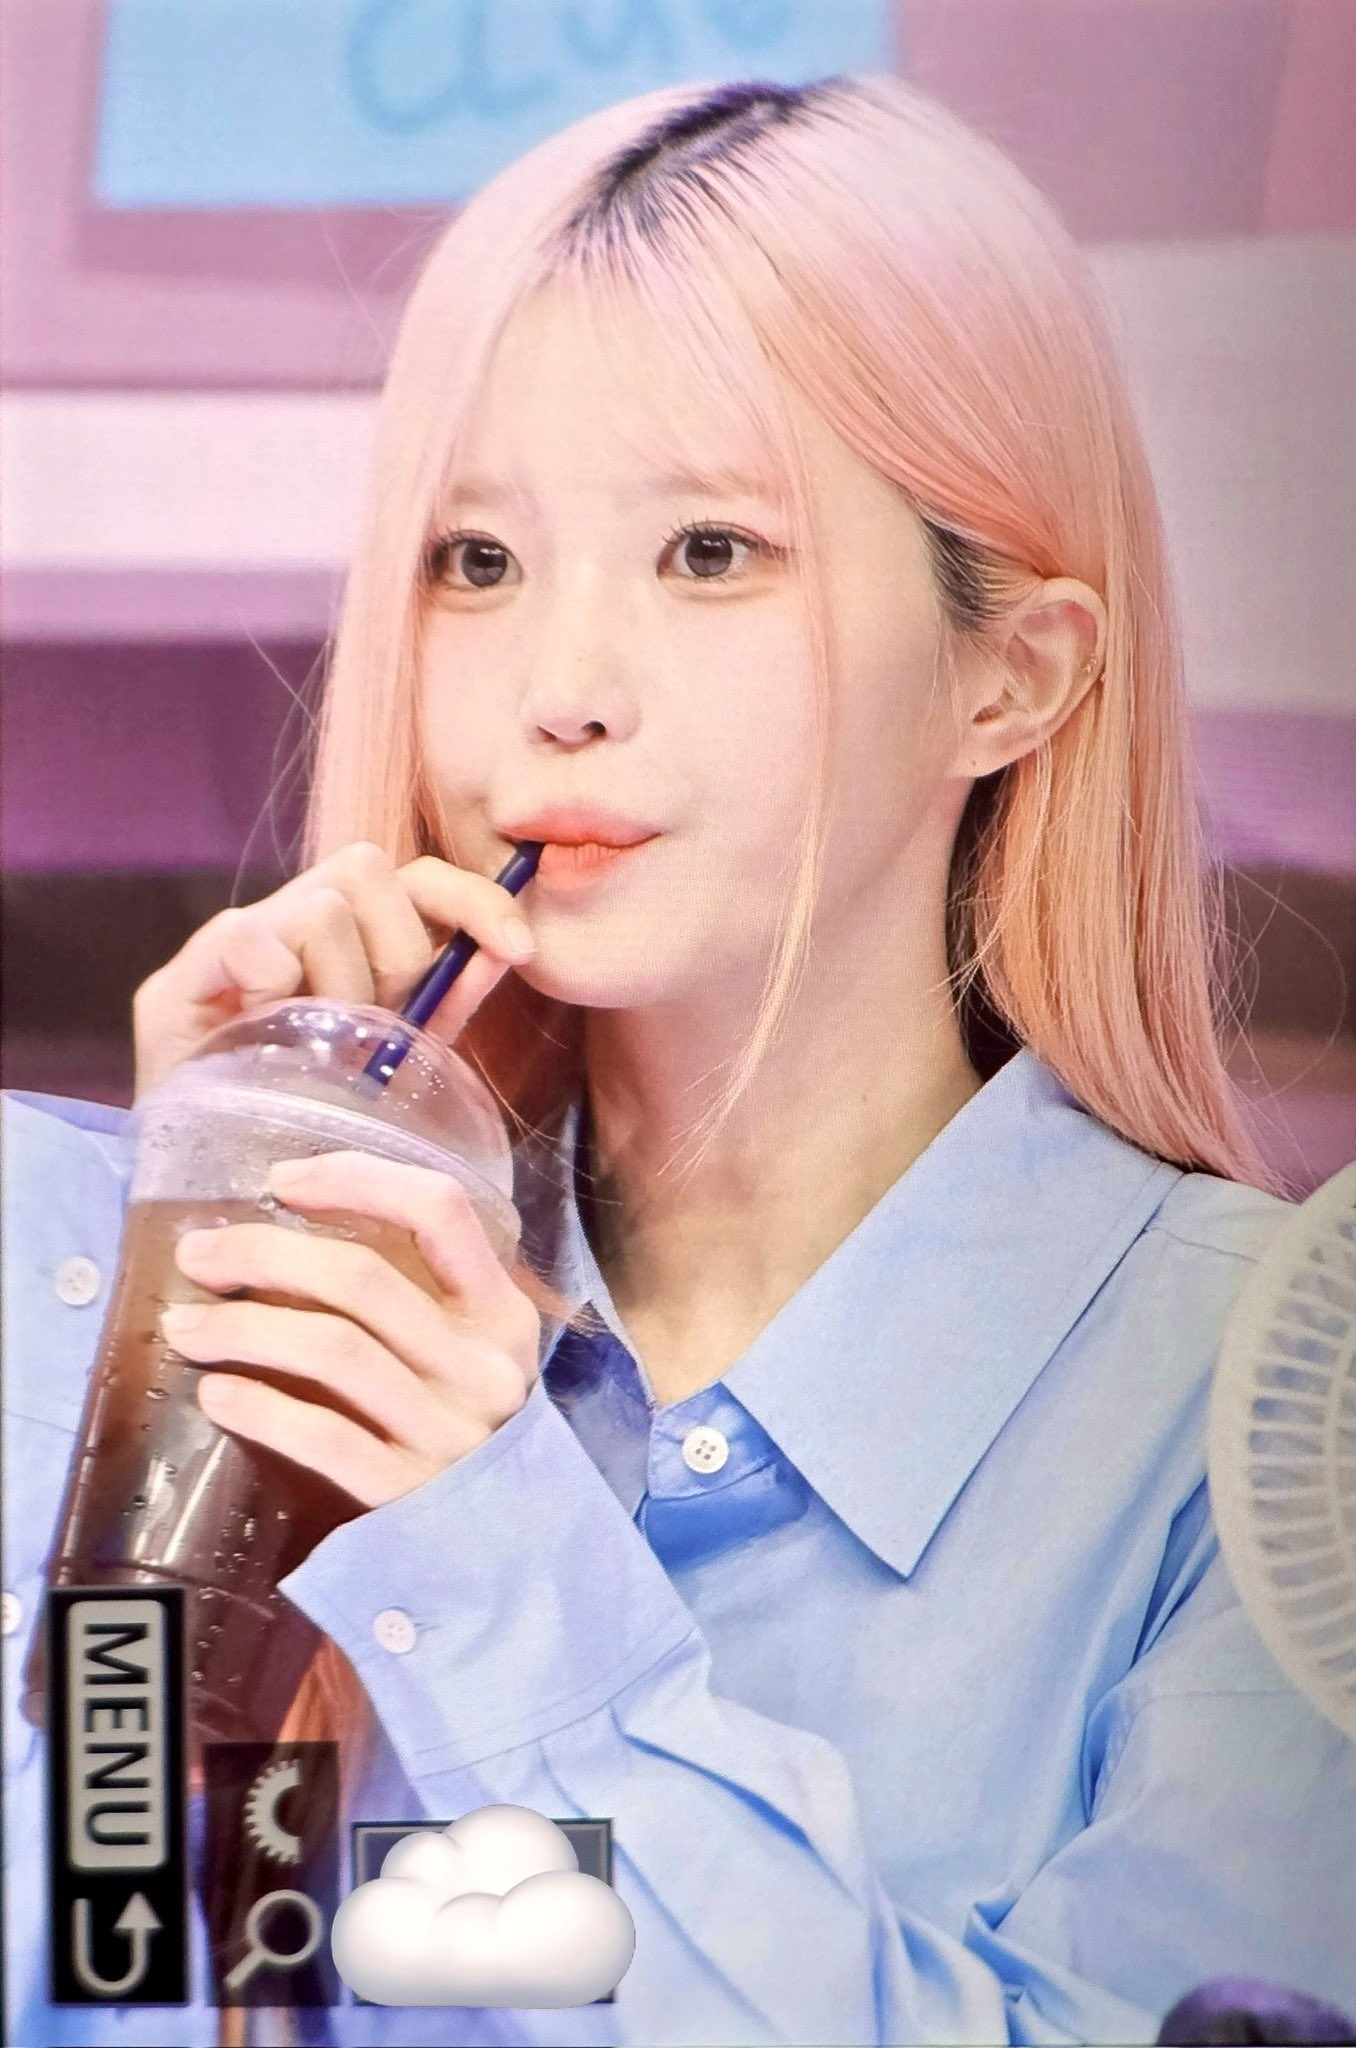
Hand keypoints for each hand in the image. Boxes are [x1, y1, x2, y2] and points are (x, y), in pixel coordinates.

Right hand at [133, 841, 536, 1098]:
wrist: (225, 1196)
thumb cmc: (320, 1125)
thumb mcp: (402, 1058)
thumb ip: (449, 1001)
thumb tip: (508, 948)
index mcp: (345, 937)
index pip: (417, 876)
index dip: (473, 900)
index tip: (519, 950)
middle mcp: (286, 922)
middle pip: (367, 868)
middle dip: (397, 955)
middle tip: (377, 1027)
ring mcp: (231, 947)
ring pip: (320, 909)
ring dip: (340, 987)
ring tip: (322, 1049)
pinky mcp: (178, 982)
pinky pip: (249, 938)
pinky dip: (273, 984)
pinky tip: (269, 1033)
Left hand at [162, 1150, 543, 1510]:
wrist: (506, 1551)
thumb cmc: (465, 1427)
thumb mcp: (469, 1352)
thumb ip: (420, 1294)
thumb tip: (293, 1226)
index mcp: (502, 1312)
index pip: (440, 1209)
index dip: (357, 1179)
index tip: (282, 1180)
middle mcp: (483, 1366)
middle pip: (363, 1279)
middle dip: (263, 1252)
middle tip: (198, 1254)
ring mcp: (449, 1432)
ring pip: (333, 1350)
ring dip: (242, 1328)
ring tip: (184, 1326)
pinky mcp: (409, 1494)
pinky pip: (323, 1437)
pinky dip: (261, 1407)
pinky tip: (216, 1393)